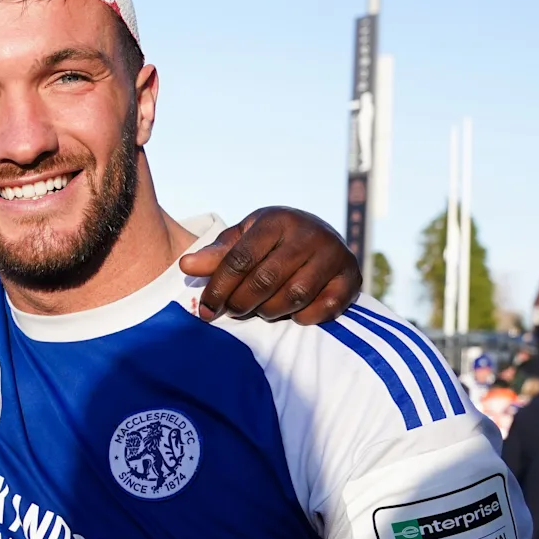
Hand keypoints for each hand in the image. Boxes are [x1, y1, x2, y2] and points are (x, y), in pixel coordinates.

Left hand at [180, 206, 361, 324]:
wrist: (320, 236)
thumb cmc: (272, 240)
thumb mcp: (244, 239)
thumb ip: (217, 254)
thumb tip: (186, 266)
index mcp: (276, 221)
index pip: (240, 259)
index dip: (218, 287)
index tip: (205, 310)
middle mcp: (308, 234)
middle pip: (266, 280)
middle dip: (241, 303)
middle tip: (230, 312)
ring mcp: (334, 255)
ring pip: (293, 297)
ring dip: (269, 312)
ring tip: (258, 311)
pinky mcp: (352, 277)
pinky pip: (324, 308)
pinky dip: (304, 317)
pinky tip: (292, 313)